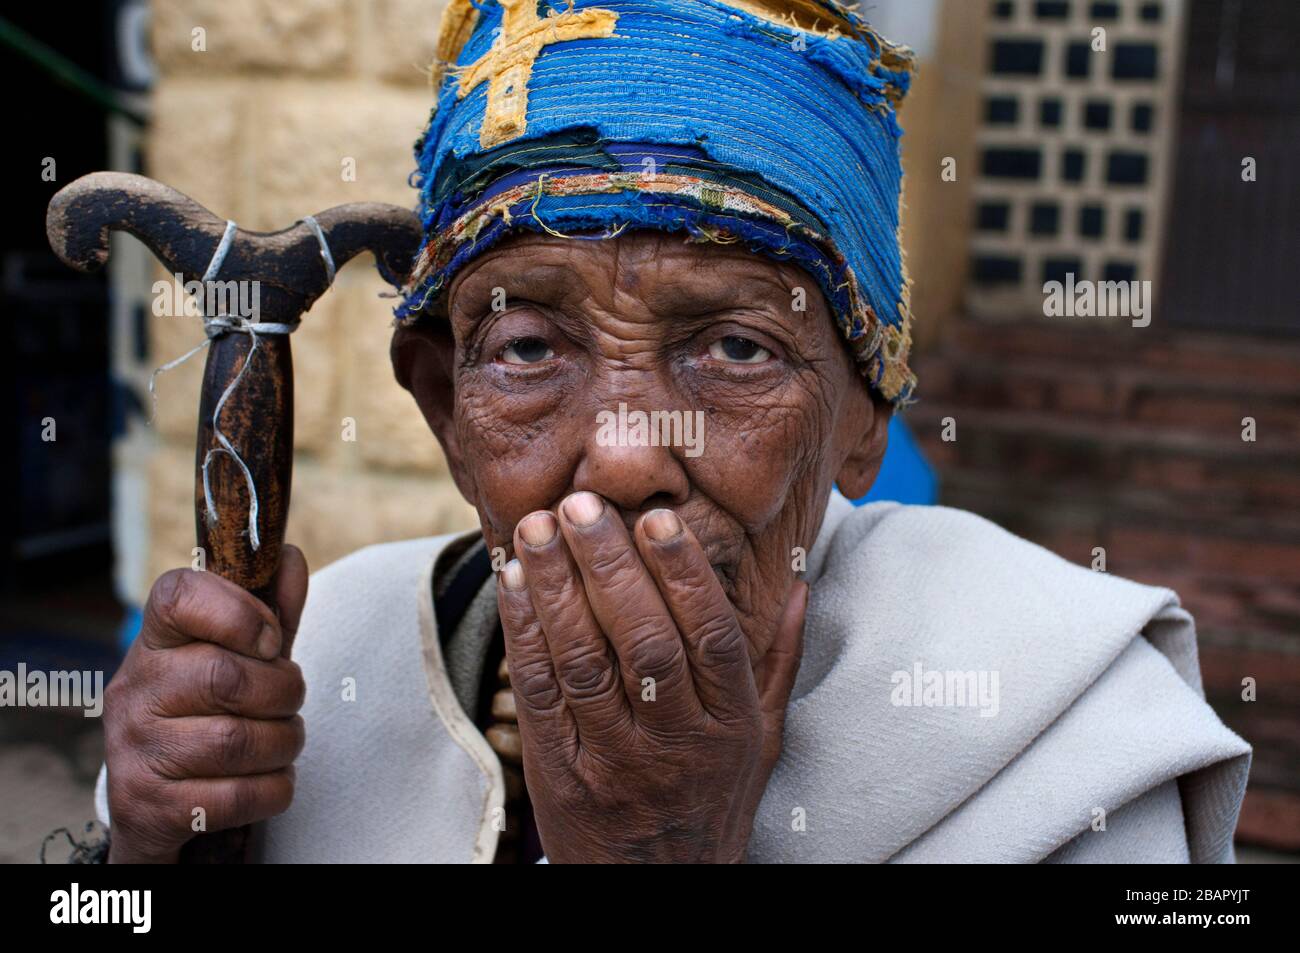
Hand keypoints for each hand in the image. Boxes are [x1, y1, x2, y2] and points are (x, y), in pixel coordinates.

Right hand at [102, 546, 307, 862]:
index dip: (238, 612)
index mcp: (155, 642)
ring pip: (238, 741)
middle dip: (284, 691)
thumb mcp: (237, 659)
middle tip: (290, 699)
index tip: (272, 639)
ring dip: (285, 741)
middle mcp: (133, 692)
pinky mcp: (150, 806)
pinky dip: (275, 788)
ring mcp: (134, 751)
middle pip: (226, 677)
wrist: (155, 804)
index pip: (178, 596)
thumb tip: (290, 557)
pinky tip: (269, 779)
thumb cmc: (207, 714)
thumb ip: (269, 614)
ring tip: (284, 739)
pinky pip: (239, 795)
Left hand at [498, 492, 805, 862]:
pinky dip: (524, 633)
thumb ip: (779, 659)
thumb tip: (803, 583)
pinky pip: (539, 694)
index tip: (656, 518)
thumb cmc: (713, 797)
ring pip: (585, 662)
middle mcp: (676, 741)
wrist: (658, 887)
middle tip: (580, 506)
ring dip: (556, 589)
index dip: (684, 575)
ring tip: (536, 528)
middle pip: (644, 642)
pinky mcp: (560, 772)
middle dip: (609, 567)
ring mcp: (615, 759)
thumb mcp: (763, 737)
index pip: (711, 637)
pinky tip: (513, 583)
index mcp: (730, 724)